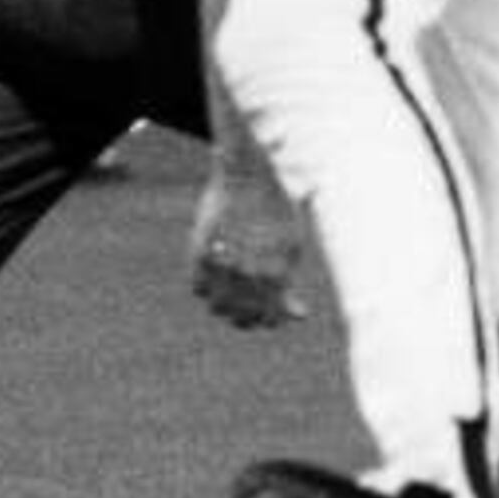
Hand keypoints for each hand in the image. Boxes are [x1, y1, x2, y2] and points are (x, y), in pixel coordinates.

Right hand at [189, 173, 310, 330]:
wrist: (246, 176)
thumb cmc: (276, 211)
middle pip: (241, 316)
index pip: (269, 317)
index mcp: (276, 272)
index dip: (268, 321)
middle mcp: (248, 270)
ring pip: (217, 306)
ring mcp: (223, 262)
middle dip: (246, 318)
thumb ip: (291, 285)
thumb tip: (300, 317)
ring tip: (232, 296)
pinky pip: (198, 288)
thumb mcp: (292, 246)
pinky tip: (218, 278)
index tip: (267, 319)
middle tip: (248, 312)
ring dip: (225, 306)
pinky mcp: (200, 252)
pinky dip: (207, 288)